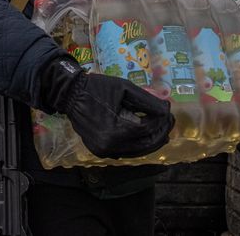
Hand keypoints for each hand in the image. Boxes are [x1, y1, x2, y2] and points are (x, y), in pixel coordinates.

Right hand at [39, 57, 173, 157]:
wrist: (70, 94)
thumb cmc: (97, 87)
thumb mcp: (124, 88)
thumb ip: (148, 101)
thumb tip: (167, 110)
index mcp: (116, 129)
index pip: (148, 129)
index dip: (162, 121)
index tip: (169, 111)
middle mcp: (110, 145)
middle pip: (146, 145)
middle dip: (161, 133)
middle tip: (169, 121)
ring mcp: (104, 151)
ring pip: (138, 151)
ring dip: (151, 141)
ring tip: (160, 128)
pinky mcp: (99, 151)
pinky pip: (126, 151)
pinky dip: (137, 144)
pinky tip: (143, 134)